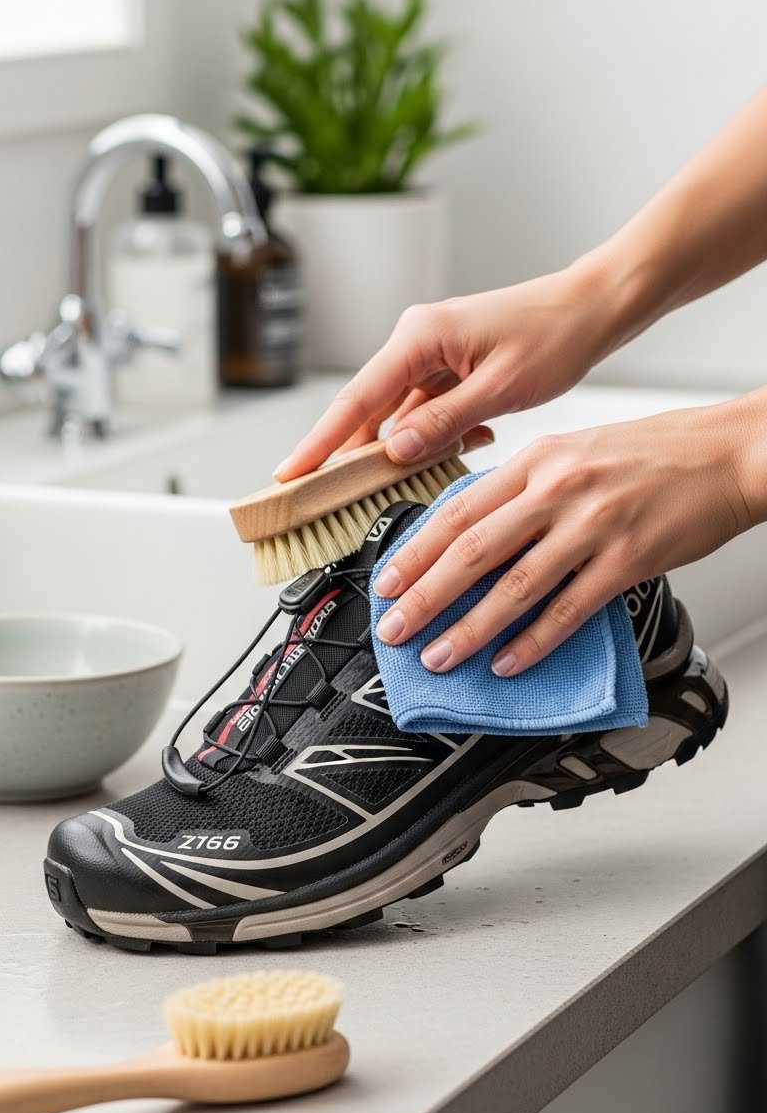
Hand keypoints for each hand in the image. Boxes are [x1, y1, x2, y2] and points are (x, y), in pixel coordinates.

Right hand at [274, 263, 619, 479]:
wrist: (592, 309)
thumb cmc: (555, 335)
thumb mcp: (500, 388)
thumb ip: (444, 421)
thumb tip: (394, 450)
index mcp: (420, 337)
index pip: (356, 398)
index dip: (320, 442)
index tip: (289, 475)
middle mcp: (416, 341)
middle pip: (368, 410)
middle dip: (356, 455)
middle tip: (334, 498)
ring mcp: (430, 355)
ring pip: (398, 415)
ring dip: (410, 448)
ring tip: (428, 470)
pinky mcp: (448, 368)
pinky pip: (426, 412)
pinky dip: (438, 436)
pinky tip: (469, 442)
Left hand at [371, 400, 756, 675]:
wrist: (727, 453)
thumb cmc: (654, 453)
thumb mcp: (575, 450)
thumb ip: (525, 486)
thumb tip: (476, 527)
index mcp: (538, 459)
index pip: (458, 509)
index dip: (415, 551)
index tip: (386, 581)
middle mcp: (558, 489)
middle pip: (472, 550)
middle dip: (424, 595)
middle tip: (393, 628)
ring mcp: (593, 526)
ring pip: (514, 586)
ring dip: (468, 628)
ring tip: (437, 655)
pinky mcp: (628, 560)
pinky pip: (569, 610)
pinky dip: (532, 642)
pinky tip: (506, 662)